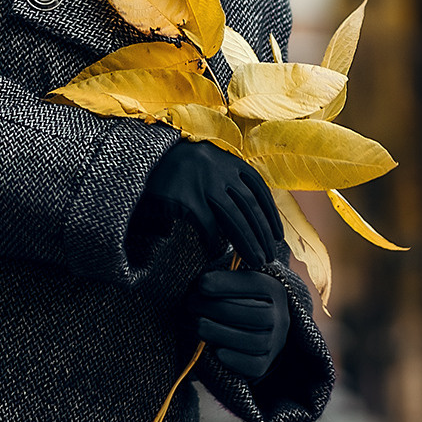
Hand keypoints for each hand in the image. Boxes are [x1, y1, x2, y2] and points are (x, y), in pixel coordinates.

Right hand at [141, 140, 284, 265]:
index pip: (259, 189)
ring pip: (234, 219)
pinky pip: (207, 226)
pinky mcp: (185, 198)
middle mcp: (219, 169)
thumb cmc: (180, 168)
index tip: (277, 236)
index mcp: (228, 161)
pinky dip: (212, 242)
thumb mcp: (208, 165)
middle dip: (262, 234)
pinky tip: (214, 253)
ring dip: (248, 243)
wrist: (144, 160)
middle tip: (268, 256)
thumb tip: (255, 212)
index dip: (271, 215)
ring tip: (255, 261)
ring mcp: (203, 183)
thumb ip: (229, 180)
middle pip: (250, 206)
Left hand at [191, 267, 290, 379]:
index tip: (202, 284)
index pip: (256, 284)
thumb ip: (224, 281)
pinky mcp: (265, 364)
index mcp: (274, 290)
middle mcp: (280, 317)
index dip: (228, 284)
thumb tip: (203, 284)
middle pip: (256, 314)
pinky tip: (216, 351)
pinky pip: (254, 366)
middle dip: (220, 308)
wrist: (254, 329)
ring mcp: (275, 342)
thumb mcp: (236, 285)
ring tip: (198, 325)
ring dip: (222, 333)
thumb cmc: (237, 300)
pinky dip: (235, 360)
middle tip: (193, 304)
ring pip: (254, 341)